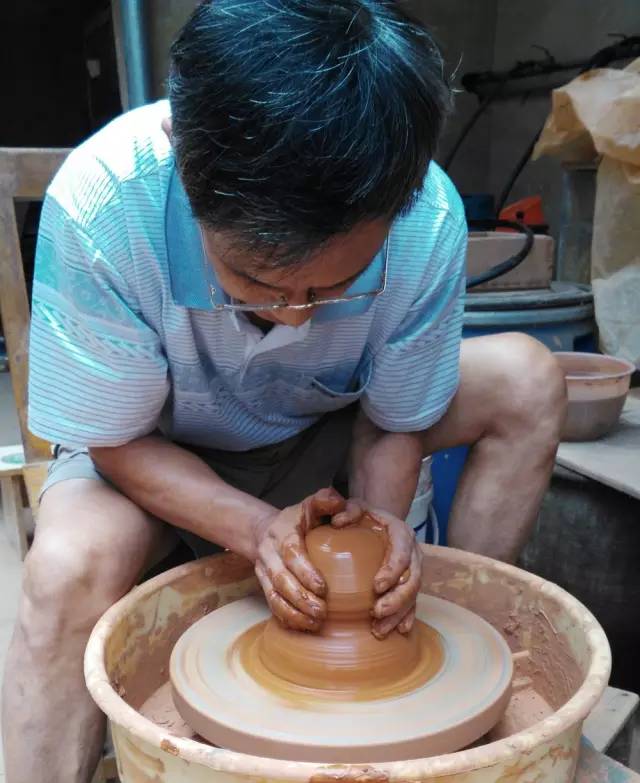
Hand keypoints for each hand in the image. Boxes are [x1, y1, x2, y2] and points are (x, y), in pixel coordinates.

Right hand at [252, 487, 346, 631]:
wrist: (264, 531)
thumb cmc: (297, 520)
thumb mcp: (310, 504)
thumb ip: (325, 500)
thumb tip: (339, 503)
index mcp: (282, 533)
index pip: (292, 554)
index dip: (305, 572)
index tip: (323, 588)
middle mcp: (269, 554)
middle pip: (280, 580)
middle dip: (300, 599)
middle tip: (321, 612)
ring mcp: (263, 572)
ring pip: (273, 596)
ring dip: (293, 613)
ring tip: (314, 623)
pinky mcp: (263, 586)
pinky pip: (271, 606)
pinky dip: (286, 619)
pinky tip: (304, 627)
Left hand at [333, 501, 422, 638]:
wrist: (376, 522)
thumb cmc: (363, 516)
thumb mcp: (355, 506)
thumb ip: (347, 510)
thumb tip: (337, 522)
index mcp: (401, 533)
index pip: (402, 553)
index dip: (392, 571)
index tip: (376, 587)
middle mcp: (412, 553)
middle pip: (412, 579)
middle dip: (397, 599)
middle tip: (377, 613)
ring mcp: (412, 570)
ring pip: (413, 595)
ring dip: (398, 613)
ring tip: (380, 629)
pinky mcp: (408, 583)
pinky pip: (412, 603)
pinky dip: (406, 617)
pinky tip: (398, 631)